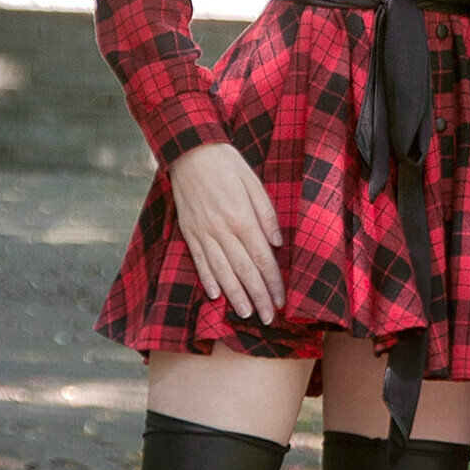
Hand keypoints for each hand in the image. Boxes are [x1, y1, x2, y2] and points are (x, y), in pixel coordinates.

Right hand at [166, 142, 284, 321]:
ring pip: (221, 271)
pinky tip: (215, 295)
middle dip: (257, 297)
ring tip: (244, 314)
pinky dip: (207, 279)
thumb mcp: (254, 182)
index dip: (272, 283)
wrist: (190, 150)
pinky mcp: (188, 232)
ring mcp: (203, 233)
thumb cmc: (227, 163)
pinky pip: (198, 261)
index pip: (261, 259)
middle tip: (267, 318)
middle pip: (243, 271)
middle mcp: (222, 230)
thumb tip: (277, 244)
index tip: (281, 300)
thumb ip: (267, 214)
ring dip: (234, 295)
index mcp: (242, 218)